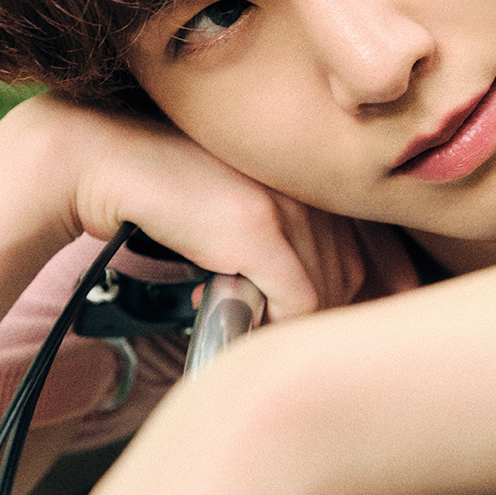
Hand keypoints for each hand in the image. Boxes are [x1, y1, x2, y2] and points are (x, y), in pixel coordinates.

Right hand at [10, 95, 367, 320]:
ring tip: (249, 322)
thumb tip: (312, 300)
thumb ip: (283, 241)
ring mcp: (288, 203)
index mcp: (314, 173)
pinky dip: (276, 325)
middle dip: (332, 314)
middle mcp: (311, 184)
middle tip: (292, 335)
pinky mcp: (258, 228)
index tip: (375, 312)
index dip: (387, 282)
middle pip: (355, 273)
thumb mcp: (240, 214)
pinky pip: (297, 301)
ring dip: (293, 324)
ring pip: (326, 292)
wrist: (109, 159)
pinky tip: (233, 317)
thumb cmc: (173, 191)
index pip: (380, 241)